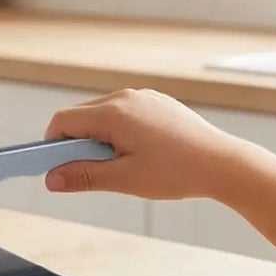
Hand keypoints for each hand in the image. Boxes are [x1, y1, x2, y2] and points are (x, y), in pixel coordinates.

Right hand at [44, 88, 254, 200]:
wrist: (224, 163)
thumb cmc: (178, 172)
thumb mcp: (124, 179)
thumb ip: (83, 176)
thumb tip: (51, 179)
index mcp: (113, 113)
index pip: (62, 121)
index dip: (53, 145)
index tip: (58, 168)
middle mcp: (125, 97)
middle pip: (80, 116)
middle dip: (78, 143)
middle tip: (95, 172)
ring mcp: (143, 96)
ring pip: (102, 115)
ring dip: (99, 138)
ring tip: (123, 164)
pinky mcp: (156, 102)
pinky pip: (124, 113)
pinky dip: (120, 132)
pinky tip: (141, 153)